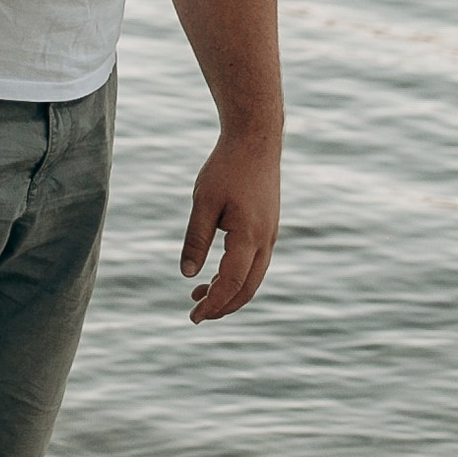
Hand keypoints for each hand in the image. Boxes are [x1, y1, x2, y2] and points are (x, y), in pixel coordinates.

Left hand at [180, 129, 281, 321]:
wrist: (256, 140)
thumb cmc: (227, 167)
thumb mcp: (204, 203)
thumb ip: (196, 240)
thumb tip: (187, 274)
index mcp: (249, 237)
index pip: (232, 284)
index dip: (214, 304)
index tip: (194, 317)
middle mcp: (266, 240)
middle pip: (247, 288)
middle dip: (223, 306)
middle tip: (196, 315)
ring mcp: (270, 234)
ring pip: (253, 277)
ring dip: (229, 291)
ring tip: (199, 295)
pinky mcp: (268, 227)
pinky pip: (255, 262)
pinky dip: (237, 275)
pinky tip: (216, 273)